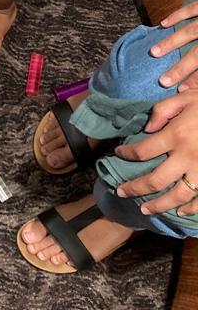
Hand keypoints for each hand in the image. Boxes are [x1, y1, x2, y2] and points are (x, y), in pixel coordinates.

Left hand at [113, 91, 197, 215]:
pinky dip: (191, 208)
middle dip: (134, 188)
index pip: (142, 151)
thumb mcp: (187, 97)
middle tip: (120, 192)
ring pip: (177, 196)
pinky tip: (180, 212)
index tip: (118, 153)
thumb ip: (163, 110)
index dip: (127, 154)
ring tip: (145, 209)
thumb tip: (147, 129)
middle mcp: (187, 157)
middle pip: (154, 181)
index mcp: (176, 135)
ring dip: (158, 205)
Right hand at [150, 0, 197, 89]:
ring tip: (154, 53)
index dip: (196, 79)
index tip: (182, 90)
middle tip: (164, 81)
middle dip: (180, 68)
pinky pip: (192, 9)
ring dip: (171, 43)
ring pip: (190, 31)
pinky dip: (177, 16)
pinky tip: (164, 24)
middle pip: (197, 54)